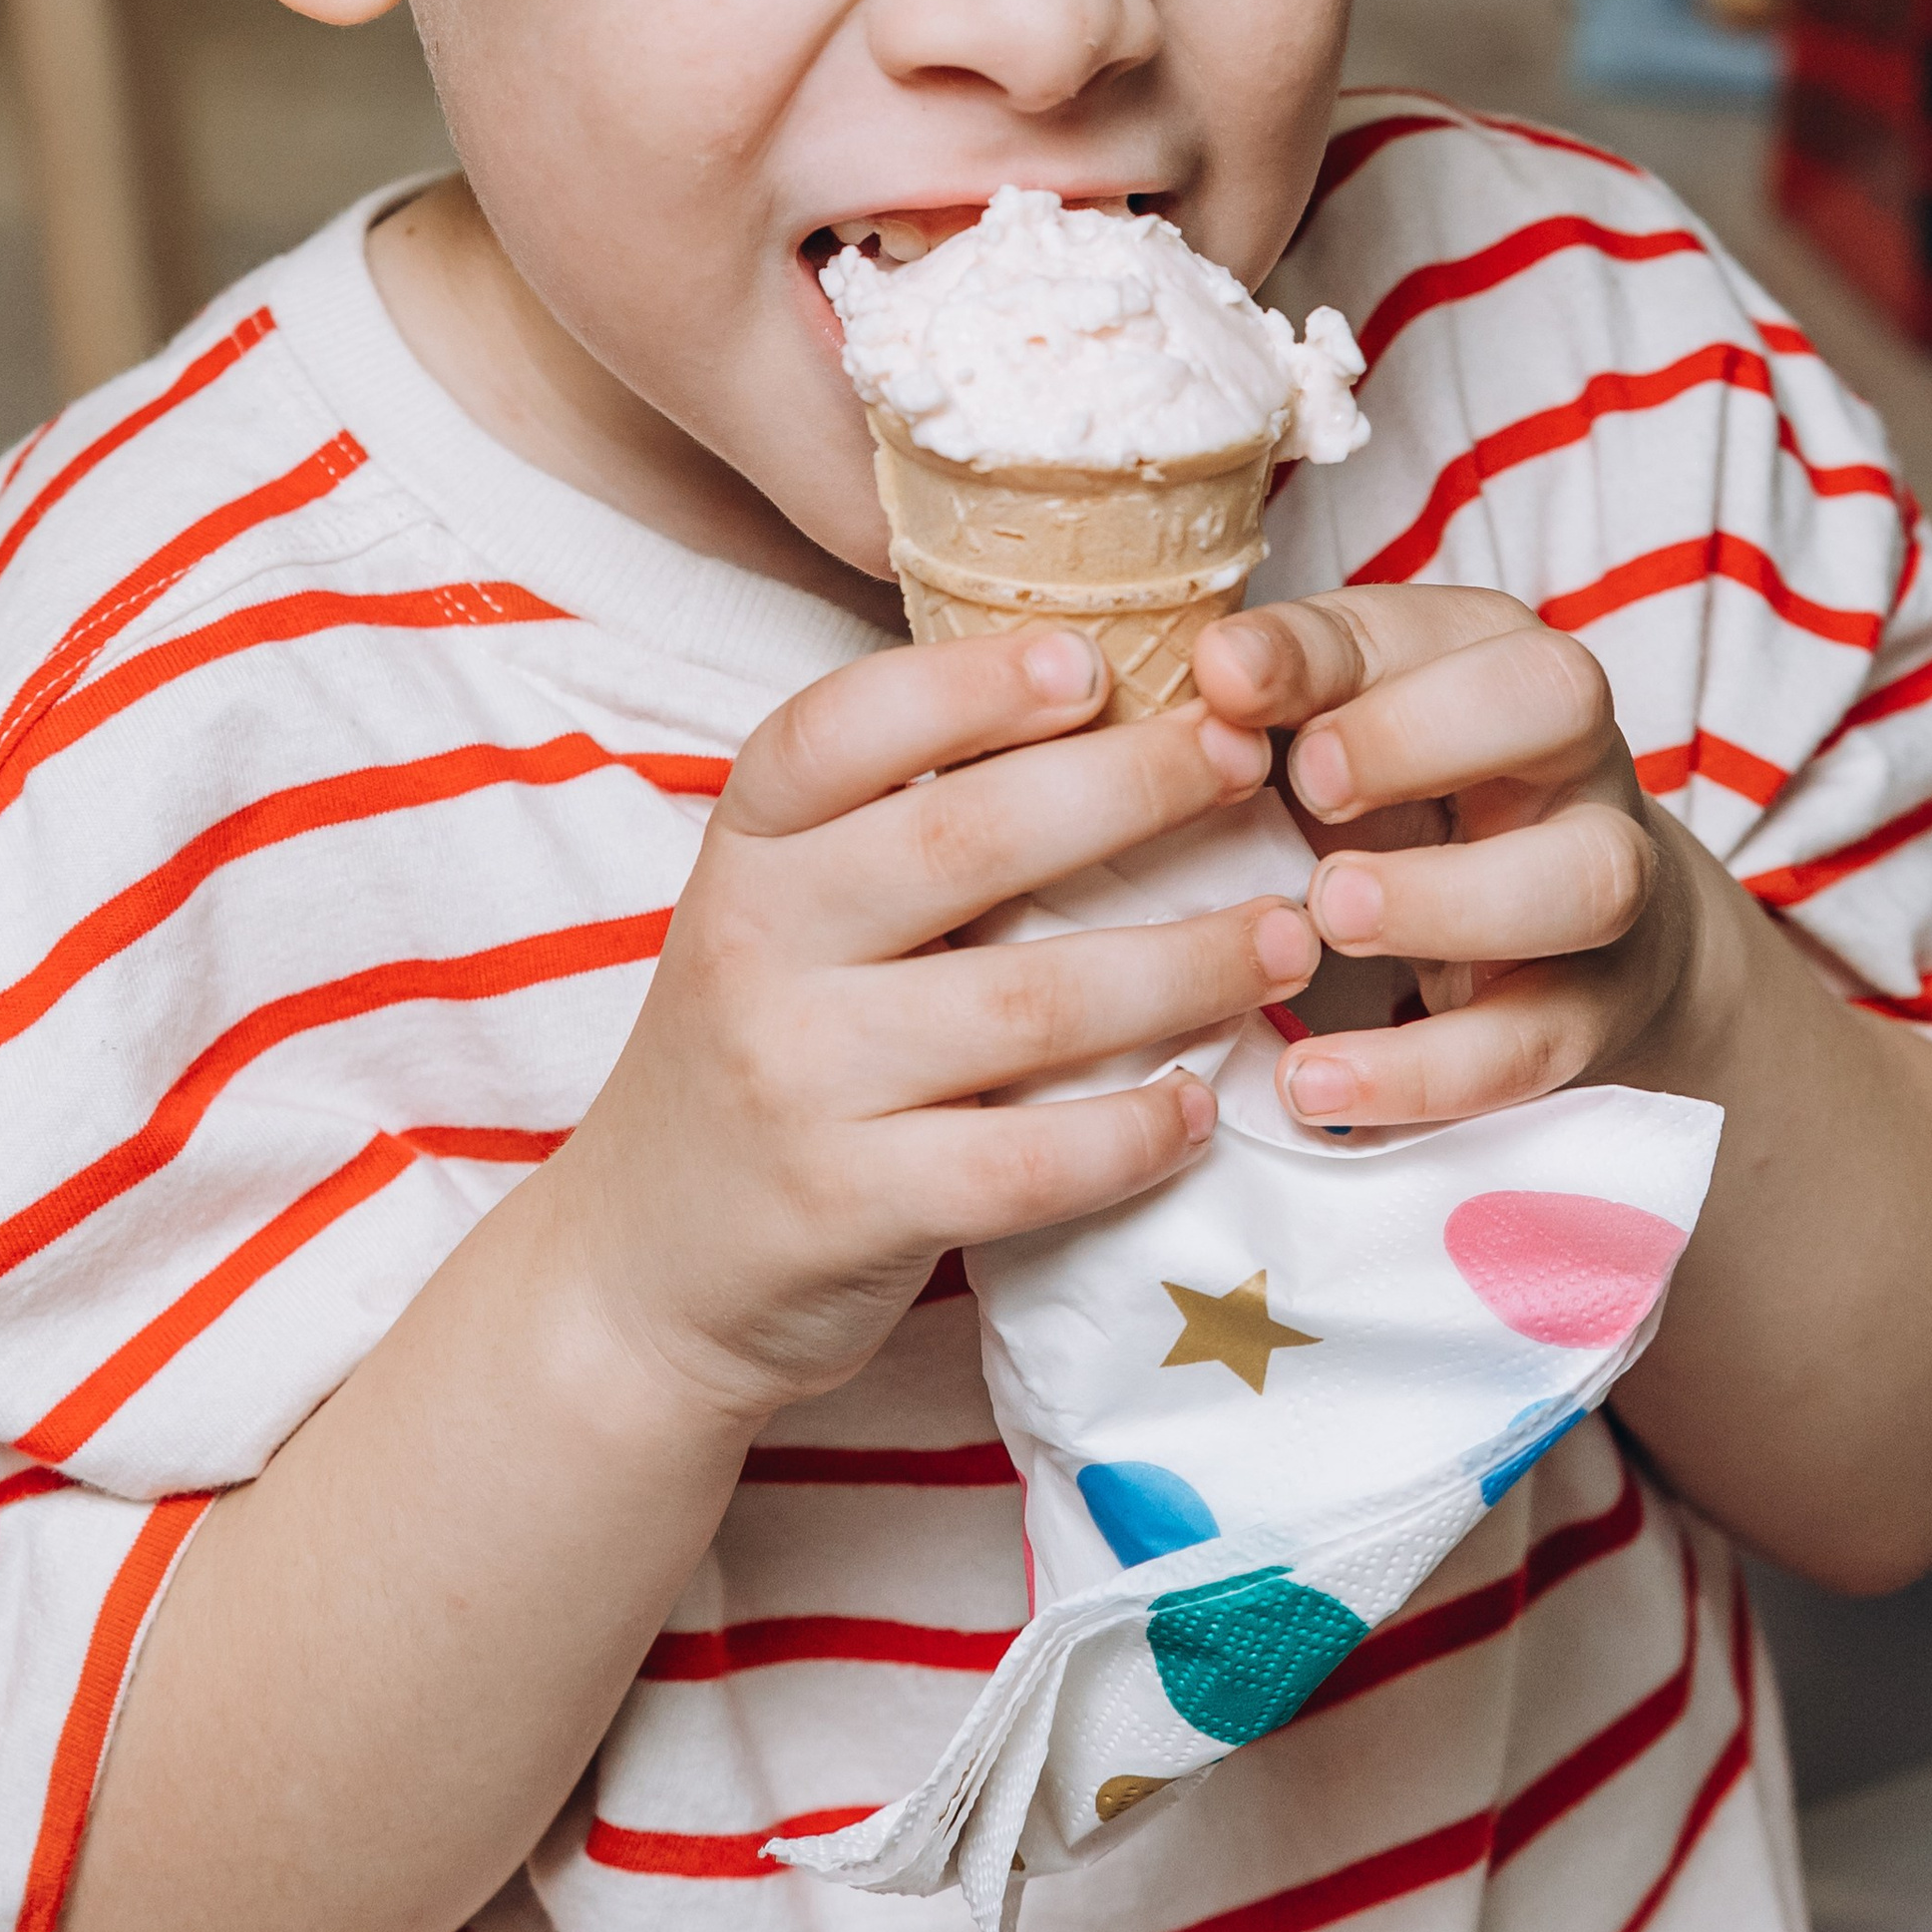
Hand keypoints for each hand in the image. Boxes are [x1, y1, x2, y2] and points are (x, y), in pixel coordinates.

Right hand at [535, 626, 1320, 1429]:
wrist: (643, 1269)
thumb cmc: (763, 1052)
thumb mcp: (783, 917)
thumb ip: (894, 831)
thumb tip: (1096, 710)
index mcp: (745, 851)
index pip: (839, 729)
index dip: (969, 685)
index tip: (1094, 661)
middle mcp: (754, 946)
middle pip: (966, 841)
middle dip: (1131, 790)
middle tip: (1248, 762)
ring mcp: (795, 1079)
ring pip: (1028, 1005)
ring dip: (1184, 964)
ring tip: (1288, 938)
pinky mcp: (844, 1206)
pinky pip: (1024, 1162)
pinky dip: (1131, 1131)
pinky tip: (1199, 1105)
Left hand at [1190, 586, 1737, 1128]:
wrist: (1566, 940)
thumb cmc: (1407, 802)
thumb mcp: (1339, 730)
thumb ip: (1274, 700)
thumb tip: (1207, 670)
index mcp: (1486, 656)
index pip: (1418, 622)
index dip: (1316, 648)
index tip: (1223, 683)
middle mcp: (1568, 753)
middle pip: (1557, 697)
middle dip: (1421, 736)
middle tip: (1309, 787)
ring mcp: (1603, 883)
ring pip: (1586, 879)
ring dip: (1448, 900)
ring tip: (1324, 919)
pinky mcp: (1592, 1013)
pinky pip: (1534, 1044)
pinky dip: (1423, 1072)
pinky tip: (1315, 1082)